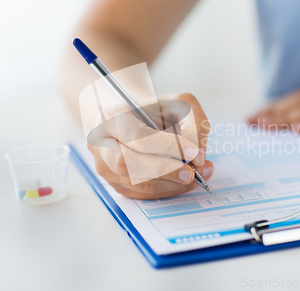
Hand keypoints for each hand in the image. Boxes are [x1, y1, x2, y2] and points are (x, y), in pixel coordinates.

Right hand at [87, 93, 213, 198]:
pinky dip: (168, 190)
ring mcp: (105, 167)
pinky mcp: (116, 185)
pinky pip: (142, 194)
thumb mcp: (179, 105)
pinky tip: (185, 181)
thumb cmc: (159, 112)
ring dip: (170, 183)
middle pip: (128, 164)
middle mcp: (102, 144)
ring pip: (136, 184)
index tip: (193, 152)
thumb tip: (198, 156)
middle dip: (164, 170)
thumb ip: (194, 123)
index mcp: (113, 117)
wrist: (138, 122)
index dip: (166, 146)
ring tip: (197, 175)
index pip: (137, 135)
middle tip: (192, 172)